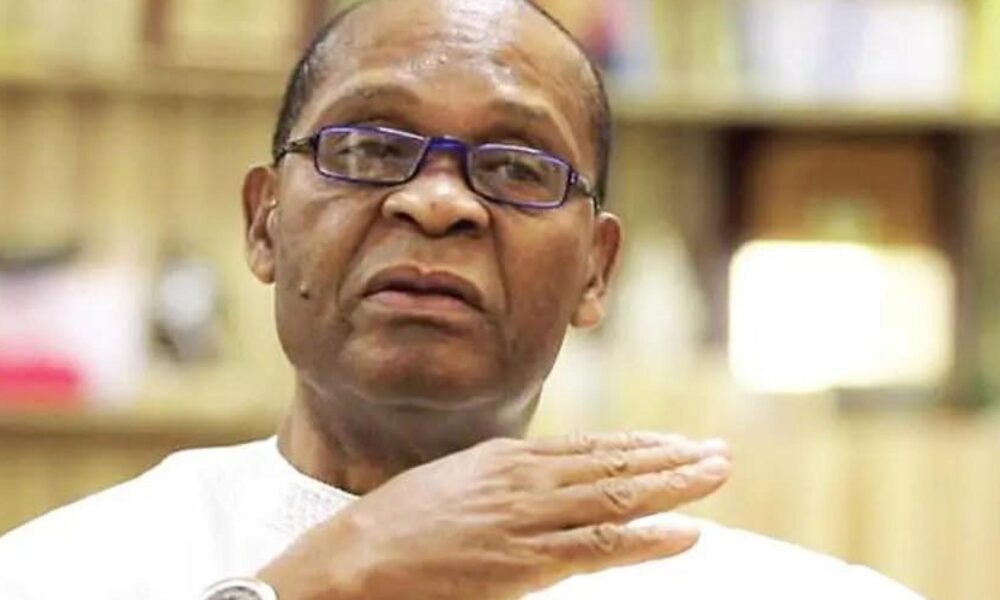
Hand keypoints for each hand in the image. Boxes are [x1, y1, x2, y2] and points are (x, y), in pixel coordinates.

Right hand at [258, 432, 730, 599]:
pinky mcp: (522, 563)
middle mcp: (524, 480)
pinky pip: (598, 546)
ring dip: (673, 486)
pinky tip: (685, 533)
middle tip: (720, 453)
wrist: (353, 560)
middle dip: (672, 460)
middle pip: (613, 465)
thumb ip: (503, 481)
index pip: (591, 448)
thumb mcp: (455, 484)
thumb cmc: (396, 526)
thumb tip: (541, 481)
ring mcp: (526, 519)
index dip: (641, 445)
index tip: (679, 443)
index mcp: (508, 459)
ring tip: (716, 476)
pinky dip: (646, 538)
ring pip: (615, 496)